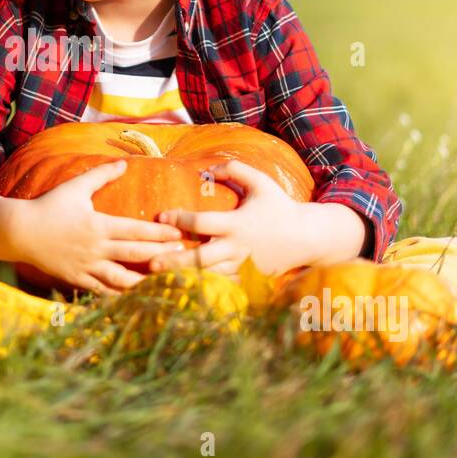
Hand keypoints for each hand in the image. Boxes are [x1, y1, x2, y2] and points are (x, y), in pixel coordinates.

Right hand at [12, 160, 185, 296]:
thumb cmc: (49, 206)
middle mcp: (95, 248)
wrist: (19, 231)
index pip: (136, 230)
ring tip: (165, 282)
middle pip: (135, 254)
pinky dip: (119, 295)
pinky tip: (136, 299)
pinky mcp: (77, 279)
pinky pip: (102, 291)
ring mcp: (86, 266)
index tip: (179, 234)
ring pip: (121, 278)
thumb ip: (101, 175)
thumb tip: (124, 163)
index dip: (159, 233)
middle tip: (183, 256)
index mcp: (98, 225)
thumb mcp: (75, 187)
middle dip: (161, 255)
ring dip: (145, 281)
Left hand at [147, 159, 318, 280]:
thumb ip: (235, 169)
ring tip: (157, 279)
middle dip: (174, 261)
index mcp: (237, 223)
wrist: (306, 236)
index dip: (179, 219)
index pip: (201, 223)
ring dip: (183, 278)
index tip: (161, 216)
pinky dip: (202, 288)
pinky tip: (181, 289)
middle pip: (200, 259)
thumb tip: (208, 168)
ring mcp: (242, 267)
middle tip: (150, 262)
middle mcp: (237, 248)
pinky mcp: (247, 279)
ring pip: (208, 277)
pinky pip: (221, 286)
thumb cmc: (279, 205)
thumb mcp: (260, 182)